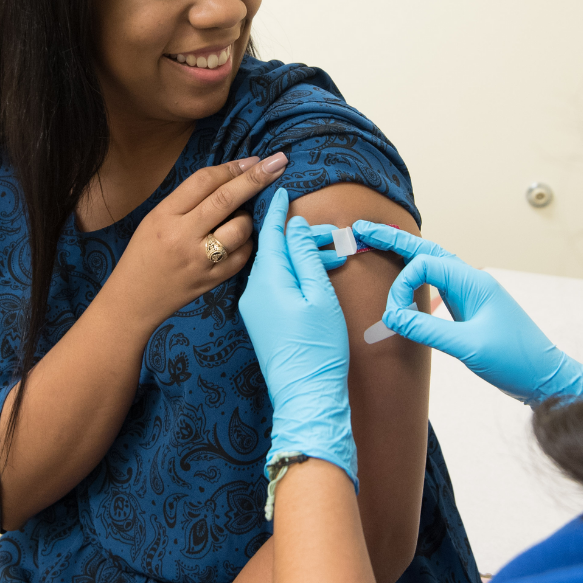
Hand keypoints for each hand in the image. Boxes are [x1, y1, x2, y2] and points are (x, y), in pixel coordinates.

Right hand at [108, 153, 288, 329]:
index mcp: (165, 215)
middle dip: (256, 178)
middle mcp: (182, 236)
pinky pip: (243, 256)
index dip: (232, 167)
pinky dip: (247, 243)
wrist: (134, 300)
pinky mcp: (212, 281)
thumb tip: (231, 177)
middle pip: (226, 199)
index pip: (203, 182)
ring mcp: (199, 261)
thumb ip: (188, 200)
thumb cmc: (145, 253)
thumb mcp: (156, 218)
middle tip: (278, 161)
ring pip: (240, 229)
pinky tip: (239, 240)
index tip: (253, 160)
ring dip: (248, 217)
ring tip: (238, 218)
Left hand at [238, 188, 356, 487]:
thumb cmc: (318, 348)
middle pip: (272, 248)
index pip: (269, 232)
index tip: (281, 186)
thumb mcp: (318, 295)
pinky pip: (274, 284)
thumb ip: (304, 257)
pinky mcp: (261, 320)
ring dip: (297, 254)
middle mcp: (253, 290)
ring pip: (274, 266)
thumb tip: (293, 226)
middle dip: (295, 233)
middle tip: (323, 228)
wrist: (305, 396)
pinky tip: (311, 272)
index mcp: (267, 280)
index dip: (277, 209)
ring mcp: (254, 307)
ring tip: (329, 252)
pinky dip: (292, 272)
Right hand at [351, 222, 582, 405]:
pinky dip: (417, 278)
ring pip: (432, 265)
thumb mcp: (468, 346)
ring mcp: (471, 294)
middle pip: (426, 251)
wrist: (545, 377)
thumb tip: (393, 318)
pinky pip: (438, 285)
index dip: (401, 286)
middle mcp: (471, 282)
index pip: (424, 266)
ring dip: (405, 255)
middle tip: (363, 230)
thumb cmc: (515, 360)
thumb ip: (428, 330)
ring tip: (378, 243)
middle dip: (394, 240)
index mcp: (473, 283)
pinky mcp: (470, 309)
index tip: (394, 315)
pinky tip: (406, 280)